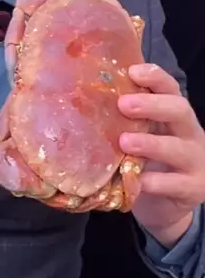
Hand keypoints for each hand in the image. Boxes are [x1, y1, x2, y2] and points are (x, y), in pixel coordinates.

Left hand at [118, 64, 204, 246]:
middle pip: (180, 110)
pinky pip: (175, 184)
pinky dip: (155, 182)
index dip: (155, 78)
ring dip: (151, 144)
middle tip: (123, 104)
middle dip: (152, 105)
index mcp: (174, 117)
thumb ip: (126, 122)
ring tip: (125, 142)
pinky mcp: (193, 188)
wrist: (168, 206)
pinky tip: (137, 181)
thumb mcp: (142, 138)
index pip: (170, 89)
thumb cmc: (149, 164)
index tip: (133, 71)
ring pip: (178, 148)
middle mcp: (190, 134)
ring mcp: (195, 161)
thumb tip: (83, 98)